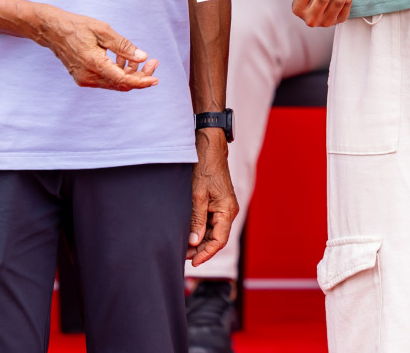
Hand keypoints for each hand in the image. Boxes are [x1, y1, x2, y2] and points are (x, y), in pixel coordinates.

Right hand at [34, 7, 158, 90]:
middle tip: (154, 63)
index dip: (141, 81)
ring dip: (129, 73)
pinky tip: (122, 59)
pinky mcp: (82, 77)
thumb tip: (142, 57)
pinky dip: (117, 71)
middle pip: (120, 84)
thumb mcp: (103, 31)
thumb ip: (123, 46)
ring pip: (114, 83)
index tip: (155, 79)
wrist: (52, 30)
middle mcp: (88, 76)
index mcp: (94, 64)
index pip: (122, 80)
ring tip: (140, 59)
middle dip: (139, 76)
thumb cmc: (77, 26)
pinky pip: (105, 79)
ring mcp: (84, 79)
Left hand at [188, 130, 237, 265]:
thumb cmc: (205, 167)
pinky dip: (199, 230)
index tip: (193, 262)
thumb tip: (194, 241)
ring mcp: (223, 207)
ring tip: (181, 247)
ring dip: (199, 241)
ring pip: (212, 232)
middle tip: (181, 256)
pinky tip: (187, 234)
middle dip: (200, 249)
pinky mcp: (216, 203)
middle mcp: (228, 211)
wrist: (210, 147)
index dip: (206, 253)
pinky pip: (209, 222)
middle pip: (216, 238)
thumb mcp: (197, 194)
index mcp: (227, 210)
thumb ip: (196, 219)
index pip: (219, 240)